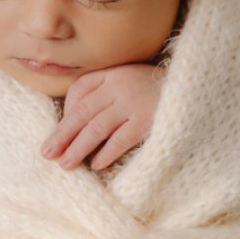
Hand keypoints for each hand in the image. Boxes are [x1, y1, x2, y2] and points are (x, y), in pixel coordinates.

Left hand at [41, 63, 164, 170]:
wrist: (193, 88)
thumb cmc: (156, 88)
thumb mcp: (129, 78)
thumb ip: (104, 90)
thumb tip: (74, 119)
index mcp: (112, 73)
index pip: (79, 90)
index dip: (66, 112)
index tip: (58, 133)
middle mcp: (119, 87)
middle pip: (82, 112)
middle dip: (62, 134)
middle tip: (47, 153)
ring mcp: (133, 104)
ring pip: (96, 128)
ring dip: (78, 148)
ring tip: (65, 164)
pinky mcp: (147, 121)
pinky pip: (121, 139)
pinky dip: (106, 153)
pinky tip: (96, 164)